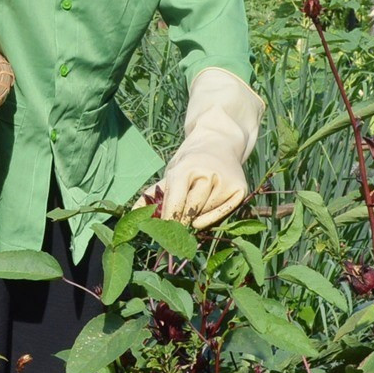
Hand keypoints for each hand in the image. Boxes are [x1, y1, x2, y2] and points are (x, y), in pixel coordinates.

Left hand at [159, 68, 264, 229]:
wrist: (219, 142)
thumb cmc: (191, 161)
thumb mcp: (172, 172)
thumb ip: (154, 194)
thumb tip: (133, 215)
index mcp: (187, 168)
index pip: (176, 203)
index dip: (168, 220)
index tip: (163, 231)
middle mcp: (208, 173)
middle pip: (191, 211)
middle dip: (181, 221)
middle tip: (176, 226)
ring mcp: (226, 182)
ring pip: (205, 214)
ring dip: (196, 217)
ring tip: (194, 206)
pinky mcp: (240, 190)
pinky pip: (222, 215)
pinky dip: (211, 219)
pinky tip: (203, 216)